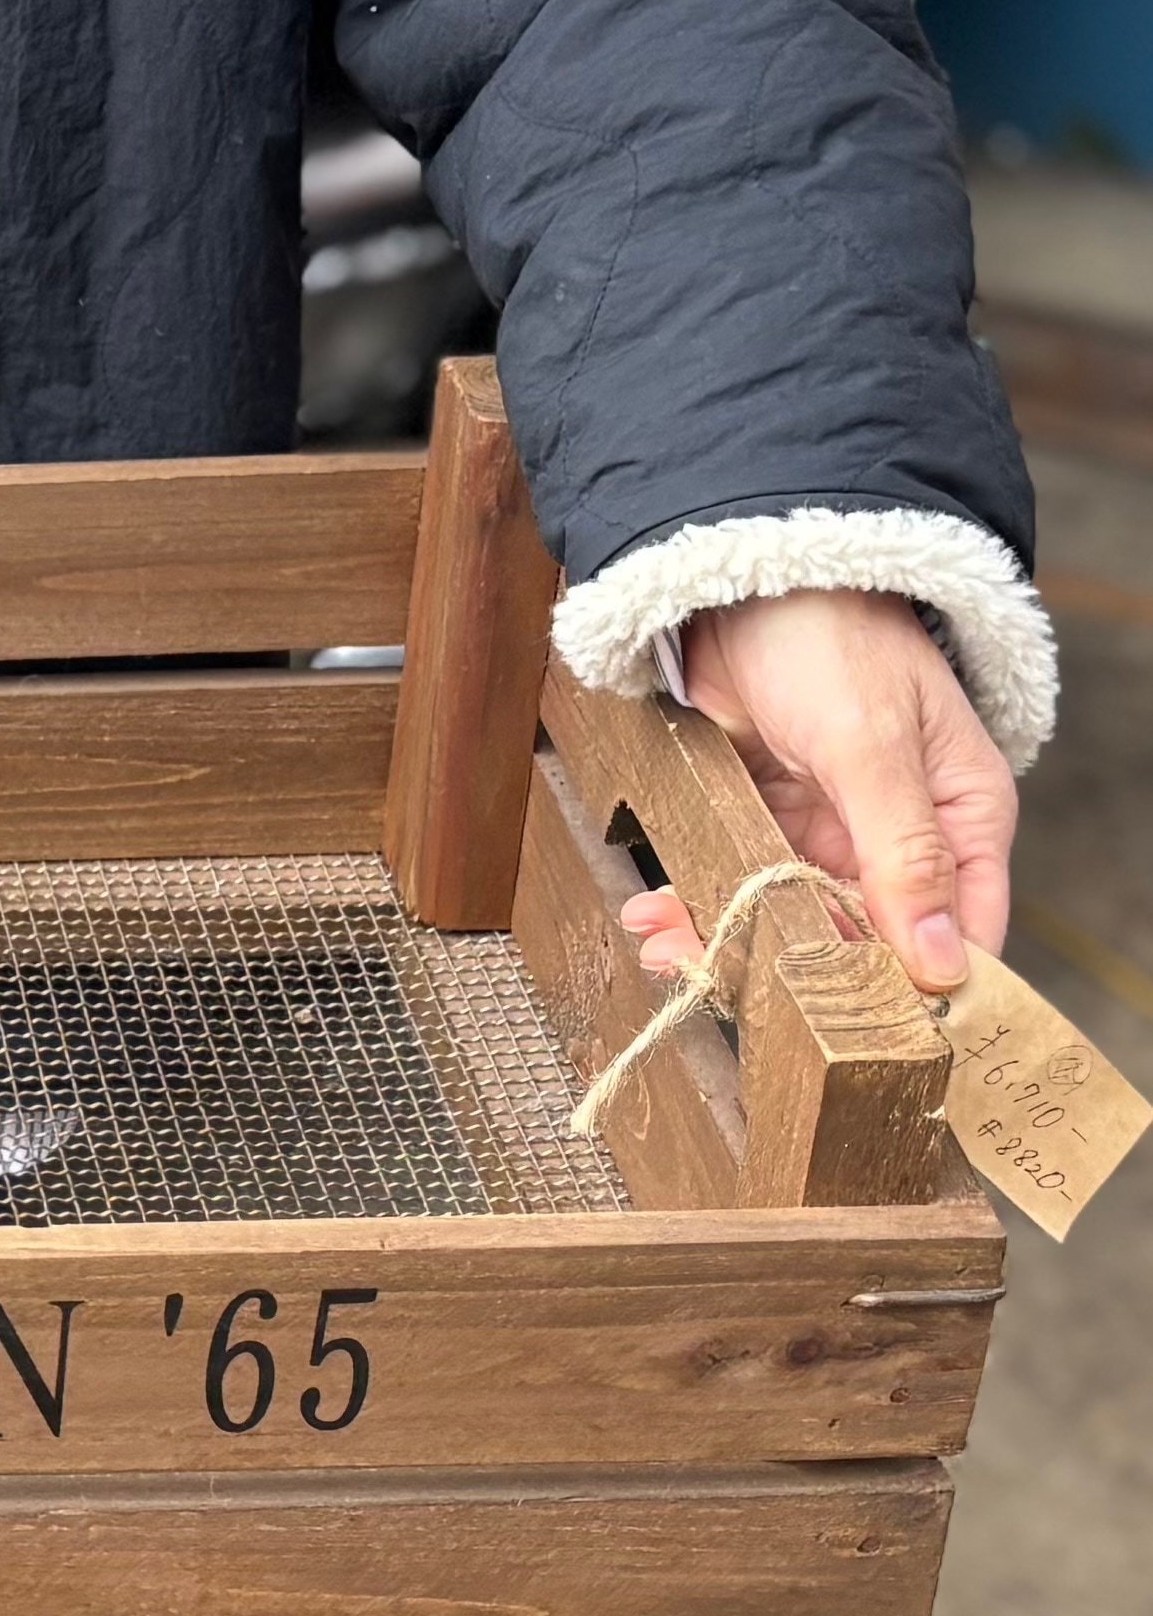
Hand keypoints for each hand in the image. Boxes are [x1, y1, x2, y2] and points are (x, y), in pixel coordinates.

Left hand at [615, 587, 1013, 995]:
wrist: (745, 579)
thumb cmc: (834, 639)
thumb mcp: (872, 745)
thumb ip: (902, 853)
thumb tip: (943, 962)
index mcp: (962, 818)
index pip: (962, 932)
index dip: (922, 990)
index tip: (866, 1036)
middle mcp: (900, 838)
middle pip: (863, 940)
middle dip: (795, 971)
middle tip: (726, 990)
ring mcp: (826, 833)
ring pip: (788, 921)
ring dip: (726, 940)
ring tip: (666, 948)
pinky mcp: (761, 821)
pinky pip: (736, 885)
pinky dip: (695, 905)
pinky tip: (654, 916)